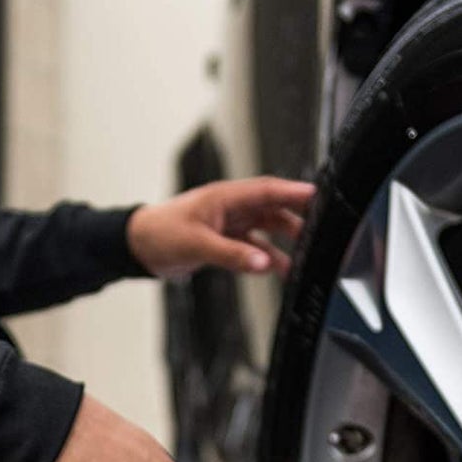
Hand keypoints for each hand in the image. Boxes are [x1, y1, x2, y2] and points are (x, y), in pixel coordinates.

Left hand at [128, 176, 314, 279]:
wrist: (138, 248)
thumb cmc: (160, 233)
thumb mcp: (196, 244)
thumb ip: (231, 255)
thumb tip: (262, 262)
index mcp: (226, 197)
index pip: (269, 190)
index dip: (295, 193)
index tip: (320, 197)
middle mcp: (232, 208)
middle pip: (274, 209)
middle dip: (298, 219)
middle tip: (322, 231)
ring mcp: (230, 225)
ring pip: (266, 231)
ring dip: (284, 244)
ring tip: (304, 259)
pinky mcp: (224, 242)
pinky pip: (253, 249)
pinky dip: (265, 258)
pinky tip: (276, 270)